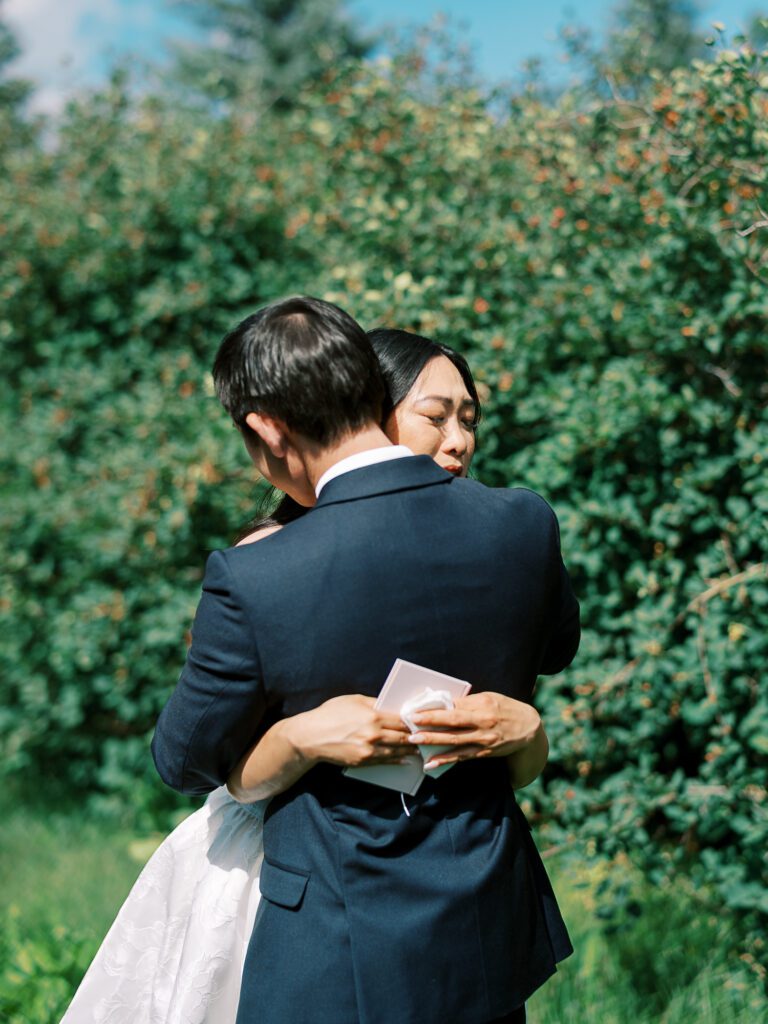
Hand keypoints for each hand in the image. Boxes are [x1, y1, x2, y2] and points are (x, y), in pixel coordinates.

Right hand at [286, 694, 413, 767]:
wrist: (311, 736)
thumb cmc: (330, 713)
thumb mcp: (353, 700)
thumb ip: (374, 702)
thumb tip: (390, 706)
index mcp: (373, 716)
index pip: (401, 720)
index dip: (414, 722)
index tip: (423, 722)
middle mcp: (374, 734)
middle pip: (402, 736)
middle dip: (416, 737)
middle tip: (427, 737)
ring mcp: (369, 750)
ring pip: (396, 750)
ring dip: (410, 750)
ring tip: (420, 749)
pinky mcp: (363, 761)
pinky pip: (385, 761)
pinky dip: (397, 760)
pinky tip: (405, 759)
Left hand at [406, 692, 541, 769]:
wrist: (530, 729)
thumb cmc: (507, 709)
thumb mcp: (490, 698)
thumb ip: (469, 702)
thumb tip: (445, 702)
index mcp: (483, 705)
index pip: (454, 705)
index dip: (435, 708)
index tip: (417, 708)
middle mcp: (483, 722)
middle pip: (453, 722)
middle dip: (431, 723)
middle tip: (411, 723)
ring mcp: (484, 739)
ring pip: (455, 741)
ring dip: (434, 741)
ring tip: (415, 741)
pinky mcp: (484, 752)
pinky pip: (462, 757)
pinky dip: (446, 759)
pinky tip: (432, 763)